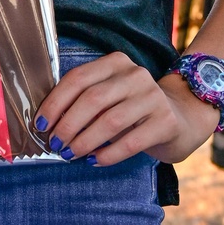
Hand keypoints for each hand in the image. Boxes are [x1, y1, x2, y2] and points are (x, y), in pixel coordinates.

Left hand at [34, 52, 221, 165]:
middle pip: (92, 99)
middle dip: (68, 125)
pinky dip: (108, 154)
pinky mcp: (166, 122)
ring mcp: (153, 97)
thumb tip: (50, 125)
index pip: (78, 79)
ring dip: (84, 141)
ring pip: (110, 121)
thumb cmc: (133, 109)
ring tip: (70, 154)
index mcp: (116, 63)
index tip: (41, 124)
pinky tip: (94, 161)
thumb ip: (85, 102)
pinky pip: (130, 142)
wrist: (182, 118)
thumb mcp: (111, 96)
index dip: (56, 102)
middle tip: (55, 144)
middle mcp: (135, 75)